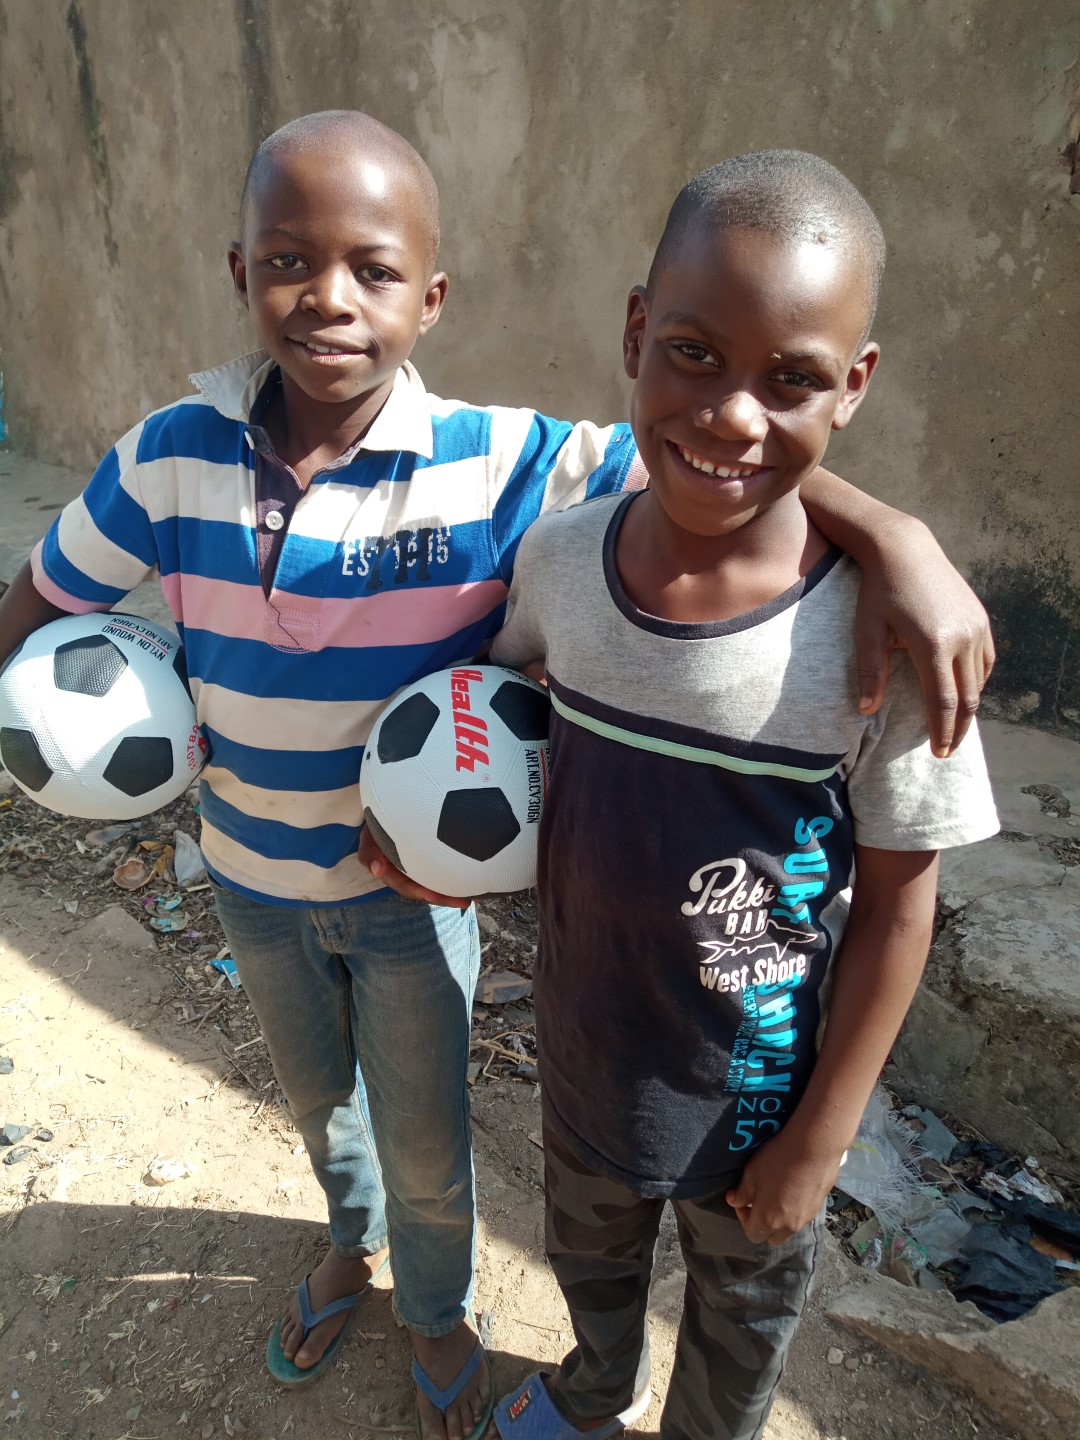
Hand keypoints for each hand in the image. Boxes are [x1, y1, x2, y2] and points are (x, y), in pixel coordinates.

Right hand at [358, 826, 472, 909]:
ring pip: (437, 883)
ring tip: (475, 896)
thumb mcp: (368, 839)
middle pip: (427, 890)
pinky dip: (456, 877)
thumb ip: (368, 854)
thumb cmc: (377, 826)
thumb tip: (376, 870)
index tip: (434, 897)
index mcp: (393, 873)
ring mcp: (419, 868)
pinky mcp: (430, 859)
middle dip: (445, 898)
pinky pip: (443, 870)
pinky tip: (474, 881)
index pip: (407, 887)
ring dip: (454, 891)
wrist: (387, 811)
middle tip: (466, 902)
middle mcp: (408, 874)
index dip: (421, 892)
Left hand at [725, 1129, 843, 1245]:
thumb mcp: (752, 1173)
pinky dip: (793, 1212)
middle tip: (759, 1201)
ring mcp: (806, 1219)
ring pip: (788, 1230)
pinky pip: (801, 1219)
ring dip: (778, 1221)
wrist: (815, 1147)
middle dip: (762, 1225)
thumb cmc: (778, 1160)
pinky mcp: (818, 1209)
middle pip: (771, 1237)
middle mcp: (789, 1226)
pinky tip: (792, 1190)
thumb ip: (742, 1193)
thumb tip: (733, 1201)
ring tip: (776, 1196)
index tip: (743, 1200)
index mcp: (768, 1220)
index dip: (743, 1218)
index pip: (752, 1234)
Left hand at [854, 518, 994, 757]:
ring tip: (954, 727)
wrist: (905, 550)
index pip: (943, 702)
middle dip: (958, 728)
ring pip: (980, 681)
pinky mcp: (981, 619)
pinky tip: (964, 694)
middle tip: (947, 751)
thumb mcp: (867, 631)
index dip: (941, 731)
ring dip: (969, 707)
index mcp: (933, 644)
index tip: (938, 752)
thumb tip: (867, 711)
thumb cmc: (878, 592)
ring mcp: (976, 627)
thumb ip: (870, 673)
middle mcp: (962, 637)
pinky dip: (977, 683)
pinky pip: (986, 661)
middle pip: (968, 697)